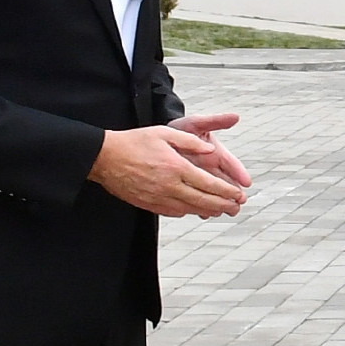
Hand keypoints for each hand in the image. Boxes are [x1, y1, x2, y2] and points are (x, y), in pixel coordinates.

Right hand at [91, 121, 249, 216]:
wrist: (104, 157)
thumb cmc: (135, 141)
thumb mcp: (165, 133)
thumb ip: (190, 142)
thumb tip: (210, 150)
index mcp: (176, 167)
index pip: (209, 184)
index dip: (228, 191)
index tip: (240, 194)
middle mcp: (169, 185)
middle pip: (203, 201)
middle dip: (223, 205)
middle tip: (237, 207)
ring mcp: (158, 197)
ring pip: (189, 209)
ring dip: (208, 211)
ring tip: (222, 211)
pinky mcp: (147, 204)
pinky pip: (172, 212)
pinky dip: (187, 212)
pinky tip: (194, 210)